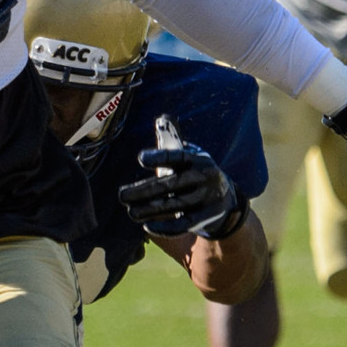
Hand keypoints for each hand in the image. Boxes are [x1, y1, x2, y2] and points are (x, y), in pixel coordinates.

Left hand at [118, 114, 242, 239]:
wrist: (224, 198)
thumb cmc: (195, 172)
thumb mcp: (189, 155)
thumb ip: (173, 140)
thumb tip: (162, 119)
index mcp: (197, 159)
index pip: (178, 157)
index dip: (160, 157)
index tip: (141, 159)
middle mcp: (203, 177)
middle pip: (171, 184)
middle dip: (144, 191)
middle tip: (122, 196)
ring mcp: (205, 198)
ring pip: (175, 205)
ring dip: (150, 210)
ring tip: (131, 212)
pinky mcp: (205, 217)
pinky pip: (184, 224)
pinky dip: (166, 227)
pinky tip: (147, 226)